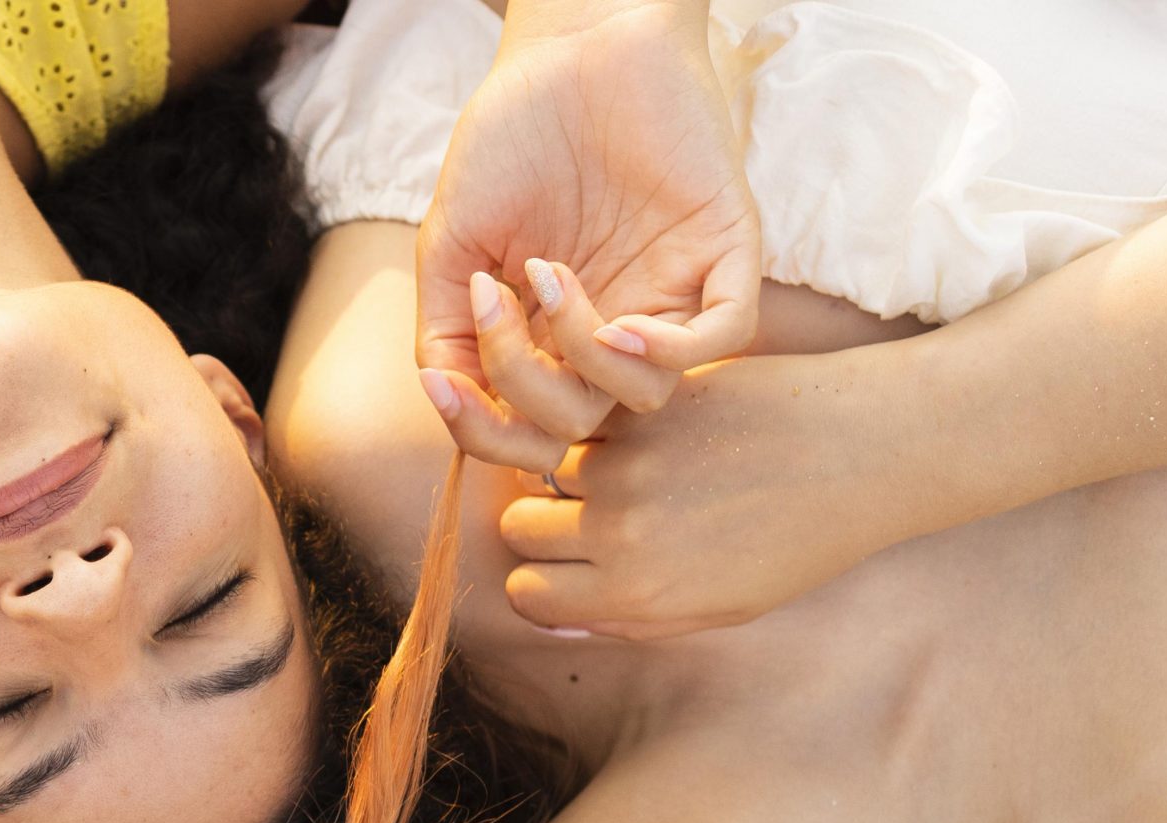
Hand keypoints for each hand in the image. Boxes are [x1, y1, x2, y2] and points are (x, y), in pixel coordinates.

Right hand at [417, 0, 761, 472]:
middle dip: (525, 385)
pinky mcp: (722, 249)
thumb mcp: (452, 243)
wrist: (569, 46)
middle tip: (497, 295)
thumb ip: (445, 328)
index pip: (529, 430)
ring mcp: (669, 290)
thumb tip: (447, 395)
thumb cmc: (512, 135)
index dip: (486, 431)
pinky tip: (621, 325)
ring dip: (588, 361)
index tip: (443, 385)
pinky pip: (724, 335)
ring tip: (553, 279)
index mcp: (550, 333)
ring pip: (648, 395)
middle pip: (582, 423)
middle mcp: (610, 324)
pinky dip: (673, 352)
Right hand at [494, 348, 905, 638]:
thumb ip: (634, 622)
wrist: (869, 453)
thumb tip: (560, 623)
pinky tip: (656, 430)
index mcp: (635, 594)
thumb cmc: (803, 540)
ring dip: (578, 468)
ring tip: (638, 466)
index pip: (526, 595)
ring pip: (548, 468)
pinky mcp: (645, 406)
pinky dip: (606, 425)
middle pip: (519, 529)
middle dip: (546, 524)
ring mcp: (629, 462)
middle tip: (590, 512)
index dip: (544, 581)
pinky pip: (588, 419)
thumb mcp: (723, 609)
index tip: (570, 566)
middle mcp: (619, 531)